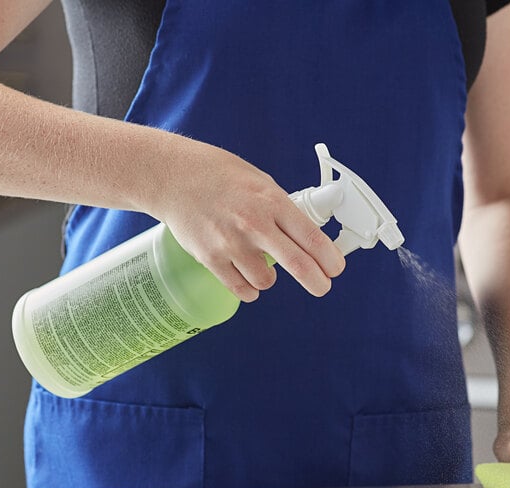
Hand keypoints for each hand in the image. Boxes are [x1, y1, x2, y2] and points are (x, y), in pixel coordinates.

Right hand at [149, 139, 344, 302]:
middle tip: (321, 286)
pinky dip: (249, 289)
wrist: (174, 177)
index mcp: (272, 202)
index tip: (335, 268)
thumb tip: (307, 238)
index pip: (312, 238)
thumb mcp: (261, 183)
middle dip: (317, 282)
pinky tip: (247, 277)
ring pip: (267, 281)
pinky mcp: (210, 258)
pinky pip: (241, 289)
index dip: (330, 259)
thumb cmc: (220, 176)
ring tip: (261, 262)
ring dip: (270, 278)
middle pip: (299, 265)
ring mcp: (231, 243)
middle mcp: (254, 224)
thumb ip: (283, 210)